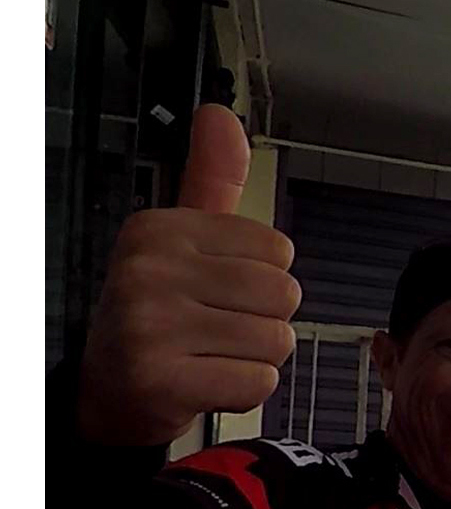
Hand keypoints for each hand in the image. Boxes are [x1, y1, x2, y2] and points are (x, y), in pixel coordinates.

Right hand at [77, 106, 300, 446]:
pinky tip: (206, 382)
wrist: (108, 393)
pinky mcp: (161, 380)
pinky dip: (244, 391)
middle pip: (284, 294)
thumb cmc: (156, 316)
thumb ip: (211, 182)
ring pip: (276, 340)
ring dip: (255, 357)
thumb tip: (219, 116)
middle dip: (263, 320)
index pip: (278, 250)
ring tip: (210, 355)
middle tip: (214, 330)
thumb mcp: (181, 243)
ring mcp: (150, 325)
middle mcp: (148, 270)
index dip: (261, 279)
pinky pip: (259, 382)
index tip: (214, 292)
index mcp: (158, 230)